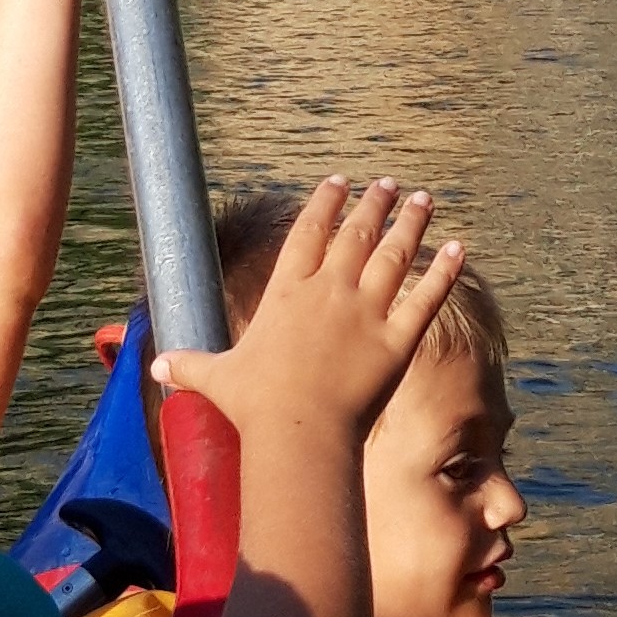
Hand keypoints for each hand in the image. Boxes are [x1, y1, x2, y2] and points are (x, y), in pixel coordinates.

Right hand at [155, 177, 462, 447]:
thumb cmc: (254, 407)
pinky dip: (445, 272)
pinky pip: (427, 297)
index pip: (309, 233)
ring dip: (411, 223)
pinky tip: (459, 249)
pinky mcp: (397, 340)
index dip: (324, 204)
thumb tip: (157, 371)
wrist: (299, 432)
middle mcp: (330, 291)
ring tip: (423, 199)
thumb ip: (191, 365)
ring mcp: (366, 312)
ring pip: (395, 255)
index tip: (338, 183)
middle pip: (357, 234)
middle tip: (387, 184)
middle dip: (374, 204)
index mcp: (288, 292)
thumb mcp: (216, 378)